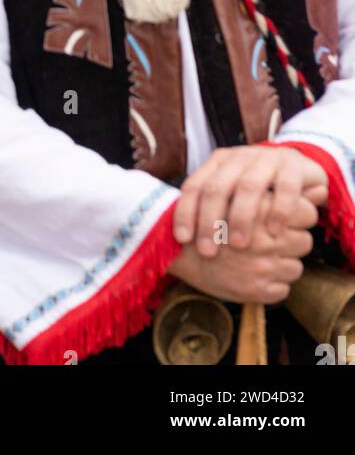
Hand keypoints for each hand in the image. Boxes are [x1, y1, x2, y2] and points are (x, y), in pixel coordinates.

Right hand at [169, 203, 315, 304]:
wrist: (172, 247)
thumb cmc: (202, 216)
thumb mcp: (230, 191)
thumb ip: (265, 192)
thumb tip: (310, 191)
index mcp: (261, 209)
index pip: (305, 212)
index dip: (297, 214)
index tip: (282, 218)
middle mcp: (266, 238)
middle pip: (303, 241)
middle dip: (290, 241)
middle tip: (269, 239)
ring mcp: (263, 267)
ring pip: (295, 267)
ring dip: (282, 263)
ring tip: (259, 258)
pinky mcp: (258, 291)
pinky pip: (282, 289)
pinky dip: (272, 284)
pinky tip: (253, 274)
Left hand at [173, 146, 327, 256]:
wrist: (300, 167)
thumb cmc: (260, 188)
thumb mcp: (233, 194)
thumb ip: (212, 209)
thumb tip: (182, 240)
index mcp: (219, 162)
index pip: (195, 185)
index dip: (186, 211)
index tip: (183, 239)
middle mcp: (239, 157)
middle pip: (217, 187)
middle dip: (210, 220)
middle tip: (208, 251)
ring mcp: (266, 159)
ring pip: (248, 186)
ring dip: (241, 217)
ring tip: (239, 245)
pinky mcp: (293, 166)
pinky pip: (285, 187)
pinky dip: (279, 210)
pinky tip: (275, 232)